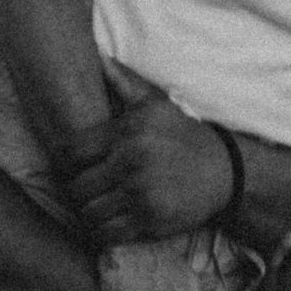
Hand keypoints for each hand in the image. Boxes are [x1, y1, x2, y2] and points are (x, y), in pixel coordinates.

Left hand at [72, 61, 233, 242]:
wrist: (225, 171)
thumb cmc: (184, 136)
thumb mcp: (157, 105)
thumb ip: (125, 83)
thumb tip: (101, 57)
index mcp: (126, 132)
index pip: (70, 153)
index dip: (66, 163)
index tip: (76, 167)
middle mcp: (131, 161)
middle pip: (76, 187)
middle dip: (78, 190)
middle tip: (87, 190)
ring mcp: (141, 193)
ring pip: (89, 213)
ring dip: (89, 212)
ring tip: (98, 206)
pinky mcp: (150, 220)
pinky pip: (107, 233)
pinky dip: (102, 232)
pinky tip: (110, 222)